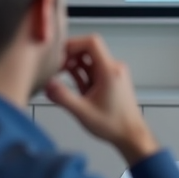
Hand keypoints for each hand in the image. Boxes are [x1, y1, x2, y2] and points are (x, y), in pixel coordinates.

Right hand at [44, 34, 159, 165]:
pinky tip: (69, 83)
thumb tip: (47, 84)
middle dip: (70, 55)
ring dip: (74, 64)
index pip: (92, 42)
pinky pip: (93, 69)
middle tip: (55, 67)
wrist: (131, 135)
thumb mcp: (82, 112)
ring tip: (58, 75)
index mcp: (109, 70)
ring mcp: (112, 73)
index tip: (58, 53)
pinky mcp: (110, 80)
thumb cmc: (113, 125)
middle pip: (89, 49)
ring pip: (90, 59)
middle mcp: (113, 68)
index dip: (73, 44)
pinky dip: (80, 72)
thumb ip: (63, 97)